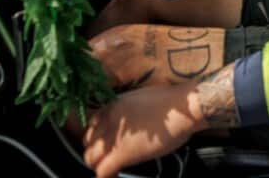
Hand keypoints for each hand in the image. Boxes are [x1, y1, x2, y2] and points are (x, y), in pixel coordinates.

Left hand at [82, 82, 201, 177]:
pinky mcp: (123, 153)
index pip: (90, 127)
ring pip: (90, 158)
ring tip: (112, 168)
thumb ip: (125, 113)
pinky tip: (115, 176)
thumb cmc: (169, 103)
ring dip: (99, 165)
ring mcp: (113, 138)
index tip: (106, 144)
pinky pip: (102, 171)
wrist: (182, 108)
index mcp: (111, 107)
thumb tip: (127, 124)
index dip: (97, 138)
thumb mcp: (138, 99)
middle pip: (86, 143)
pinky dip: (106, 176)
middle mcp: (107, 121)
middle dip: (95, 152)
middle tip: (108, 158)